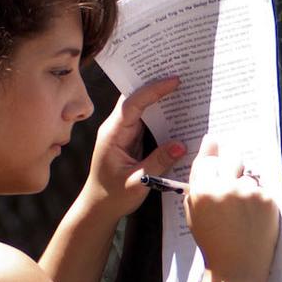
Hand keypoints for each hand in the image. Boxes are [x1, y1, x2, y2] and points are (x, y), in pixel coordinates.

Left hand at [81, 77, 188, 218]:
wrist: (99, 207)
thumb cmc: (114, 196)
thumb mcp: (138, 182)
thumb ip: (159, 162)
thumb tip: (181, 145)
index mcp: (113, 134)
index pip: (133, 104)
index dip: (153, 90)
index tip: (174, 81)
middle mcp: (116, 128)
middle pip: (136, 98)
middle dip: (155, 84)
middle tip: (180, 73)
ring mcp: (123, 132)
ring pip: (142, 107)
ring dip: (160, 97)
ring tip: (182, 86)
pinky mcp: (131, 139)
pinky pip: (147, 120)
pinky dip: (161, 113)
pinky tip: (177, 109)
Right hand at [185, 138, 281, 281]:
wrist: (237, 265)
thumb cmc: (212, 240)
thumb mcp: (194, 212)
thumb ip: (198, 183)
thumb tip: (208, 147)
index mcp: (202, 191)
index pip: (207, 160)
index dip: (211, 153)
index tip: (215, 143)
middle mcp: (225, 187)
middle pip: (231, 158)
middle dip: (232, 162)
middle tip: (232, 174)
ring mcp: (248, 193)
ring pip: (248, 177)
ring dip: (246, 187)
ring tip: (242, 212)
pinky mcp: (268, 200)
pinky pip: (262, 191)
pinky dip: (259, 201)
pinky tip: (253, 217)